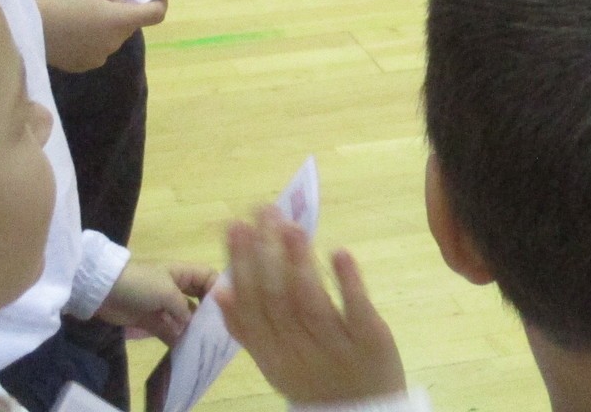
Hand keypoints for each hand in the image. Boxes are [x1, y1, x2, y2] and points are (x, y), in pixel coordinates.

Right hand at [36, 0, 166, 72]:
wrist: (25, 28)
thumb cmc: (59, 3)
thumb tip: (123, 6)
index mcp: (120, 20)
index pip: (156, 15)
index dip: (158, 5)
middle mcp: (115, 42)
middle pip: (130, 26)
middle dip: (122, 15)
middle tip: (99, 5)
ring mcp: (100, 57)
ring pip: (113, 39)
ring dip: (106, 30)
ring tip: (80, 20)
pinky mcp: (84, 66)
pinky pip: (97, 50)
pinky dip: (92, 42)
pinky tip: (71, 35)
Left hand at [97, 261, 216, 343]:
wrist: (104, 292)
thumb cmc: (140, 284)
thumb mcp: (166, 292)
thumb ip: (184, 309)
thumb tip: (193, 325)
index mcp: (183, 273)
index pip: (208, 278)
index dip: (219, 290)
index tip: (228, 308)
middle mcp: (177, 288)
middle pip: (199, 300)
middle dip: (208, 313)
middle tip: (218, 330)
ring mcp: (164, 305)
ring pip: (184, 318)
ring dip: (192, 329)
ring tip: (204, 344)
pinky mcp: (151, 320)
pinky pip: (169, 330)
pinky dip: (176, 338)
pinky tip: (184, 349)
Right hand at [218, 207, 406, 405]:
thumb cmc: (316, 379)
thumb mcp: (275, 362)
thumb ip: (249, 330)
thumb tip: (219, 291)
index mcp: (272, 356)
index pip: (250, 307)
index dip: (241, 266)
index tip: (235, 227)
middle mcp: (298, 351)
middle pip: (277, 299)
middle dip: (265, 253)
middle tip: (263, 211)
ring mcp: (335, 346)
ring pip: (311, 302)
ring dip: (300, 262)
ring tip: (292, 227)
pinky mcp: (370, 341)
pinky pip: (356, 309)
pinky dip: (348, 281)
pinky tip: (339, 252)